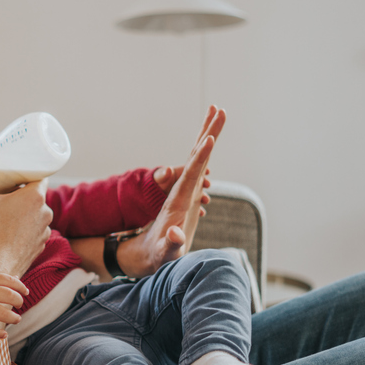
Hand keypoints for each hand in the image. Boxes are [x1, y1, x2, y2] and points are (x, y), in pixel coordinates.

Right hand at [0, 149, 51, 277]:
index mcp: (35, 197)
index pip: (40, 177)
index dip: (29, 174)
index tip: (17, 173)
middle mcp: (45, 212)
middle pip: (37, 196)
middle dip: (23, 193)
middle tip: (6, 191)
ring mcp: (44, 231)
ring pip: (36, 214)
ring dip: (25, 212)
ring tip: (7, 211)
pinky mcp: (40, 246)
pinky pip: (35, 230)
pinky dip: (25, 228)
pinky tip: (11, 230)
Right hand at [0, 271, 28, 338]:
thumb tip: (17, 279)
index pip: (11, 281)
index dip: (21, 287)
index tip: (26, 293)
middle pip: (10, 296)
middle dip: (19, 302)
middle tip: (19, 305)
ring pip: (4, 314)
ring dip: (14, 318)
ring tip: (16, 319)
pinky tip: (4, 335)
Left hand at [117, 105, 225, 276]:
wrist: (145, 255)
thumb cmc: (156, 256)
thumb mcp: (164, 254)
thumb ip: (169, 244)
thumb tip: (174, 233)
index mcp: (177, 200)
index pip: (191, 174)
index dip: (201, 157)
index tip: (209, 139)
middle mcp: (180, 190)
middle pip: (195, 155)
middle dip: (207, 132)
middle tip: (219, 108)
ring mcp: (185, 191)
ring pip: (197, 158)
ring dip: (208, 135)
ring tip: (218, 114)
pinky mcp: (188, 195)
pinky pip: (199, 168)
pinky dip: (207, 153)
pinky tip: (211, 142)